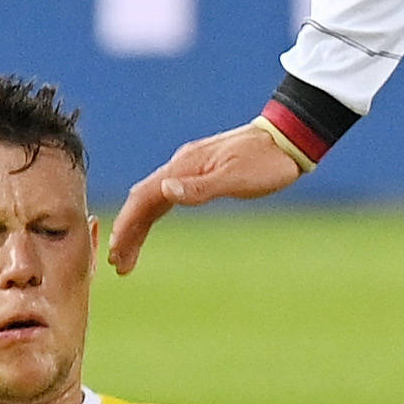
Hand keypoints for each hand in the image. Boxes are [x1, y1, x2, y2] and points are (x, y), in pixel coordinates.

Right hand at [107, 122, 306, 273]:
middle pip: (142, 199)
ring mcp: (189, 168)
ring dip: (137, 227)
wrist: (287, 139)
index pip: (144, 196)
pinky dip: (152, 215)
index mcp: (185, 166)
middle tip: (117, 264)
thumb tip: (166, 192)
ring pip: (152, 199)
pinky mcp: (199, 172)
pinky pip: (165, 196)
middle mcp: (181, 165)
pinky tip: (149, 228)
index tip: (116, 250)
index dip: (128, 224)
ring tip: (127, 257)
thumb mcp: (237, 179)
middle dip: (127, 231)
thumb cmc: (267, 161)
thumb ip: (201, 188)